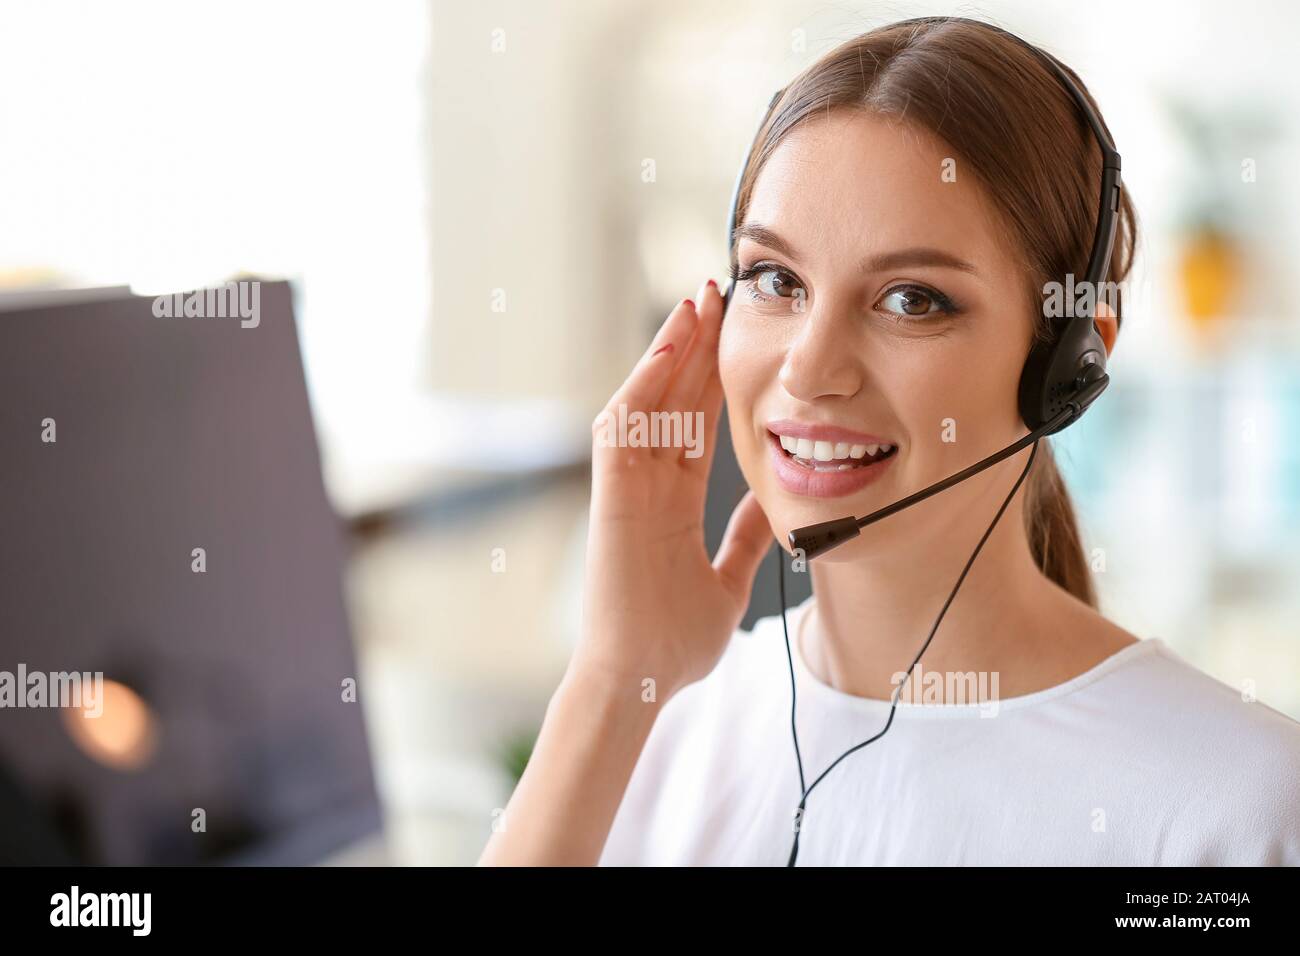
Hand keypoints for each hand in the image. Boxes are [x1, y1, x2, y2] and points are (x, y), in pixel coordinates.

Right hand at [572, 279, 772, 702]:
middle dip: (695, 347)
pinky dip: (642, 389)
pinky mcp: (612, 497)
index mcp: (674, 500)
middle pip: (674, 400)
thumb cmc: (674, 641)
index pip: (697, 423)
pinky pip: (623, 431)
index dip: (715, 378)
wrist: (641, 679)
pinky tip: (667, 351)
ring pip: (647, 403)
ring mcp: (628, 488)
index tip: (737, 337)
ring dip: (668, 353)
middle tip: (716, 293)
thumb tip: (775, 508)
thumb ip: (744, 539)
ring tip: (694, 305)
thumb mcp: (728, 579)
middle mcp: (649, 484)